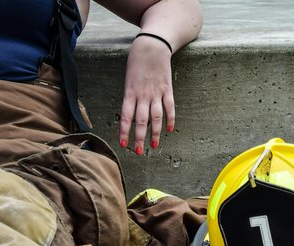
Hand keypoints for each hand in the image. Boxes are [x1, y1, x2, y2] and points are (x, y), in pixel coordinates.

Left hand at [118, 35, 174, 154]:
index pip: (126, 116)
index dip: (124, 131)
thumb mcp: (128, 79)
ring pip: (156, 117)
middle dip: (140, 138)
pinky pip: (170, 107)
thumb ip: (130, 97)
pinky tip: (169, 130)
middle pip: (141, 121)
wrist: (152, 46)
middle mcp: (143, 95)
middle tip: (139, 152)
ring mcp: (157, 93)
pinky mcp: (168, 89)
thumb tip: (131, 115)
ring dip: (154, 133)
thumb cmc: (136, 62)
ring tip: (153, 146)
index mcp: (130, 92)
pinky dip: (170, 119)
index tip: (123, 144)